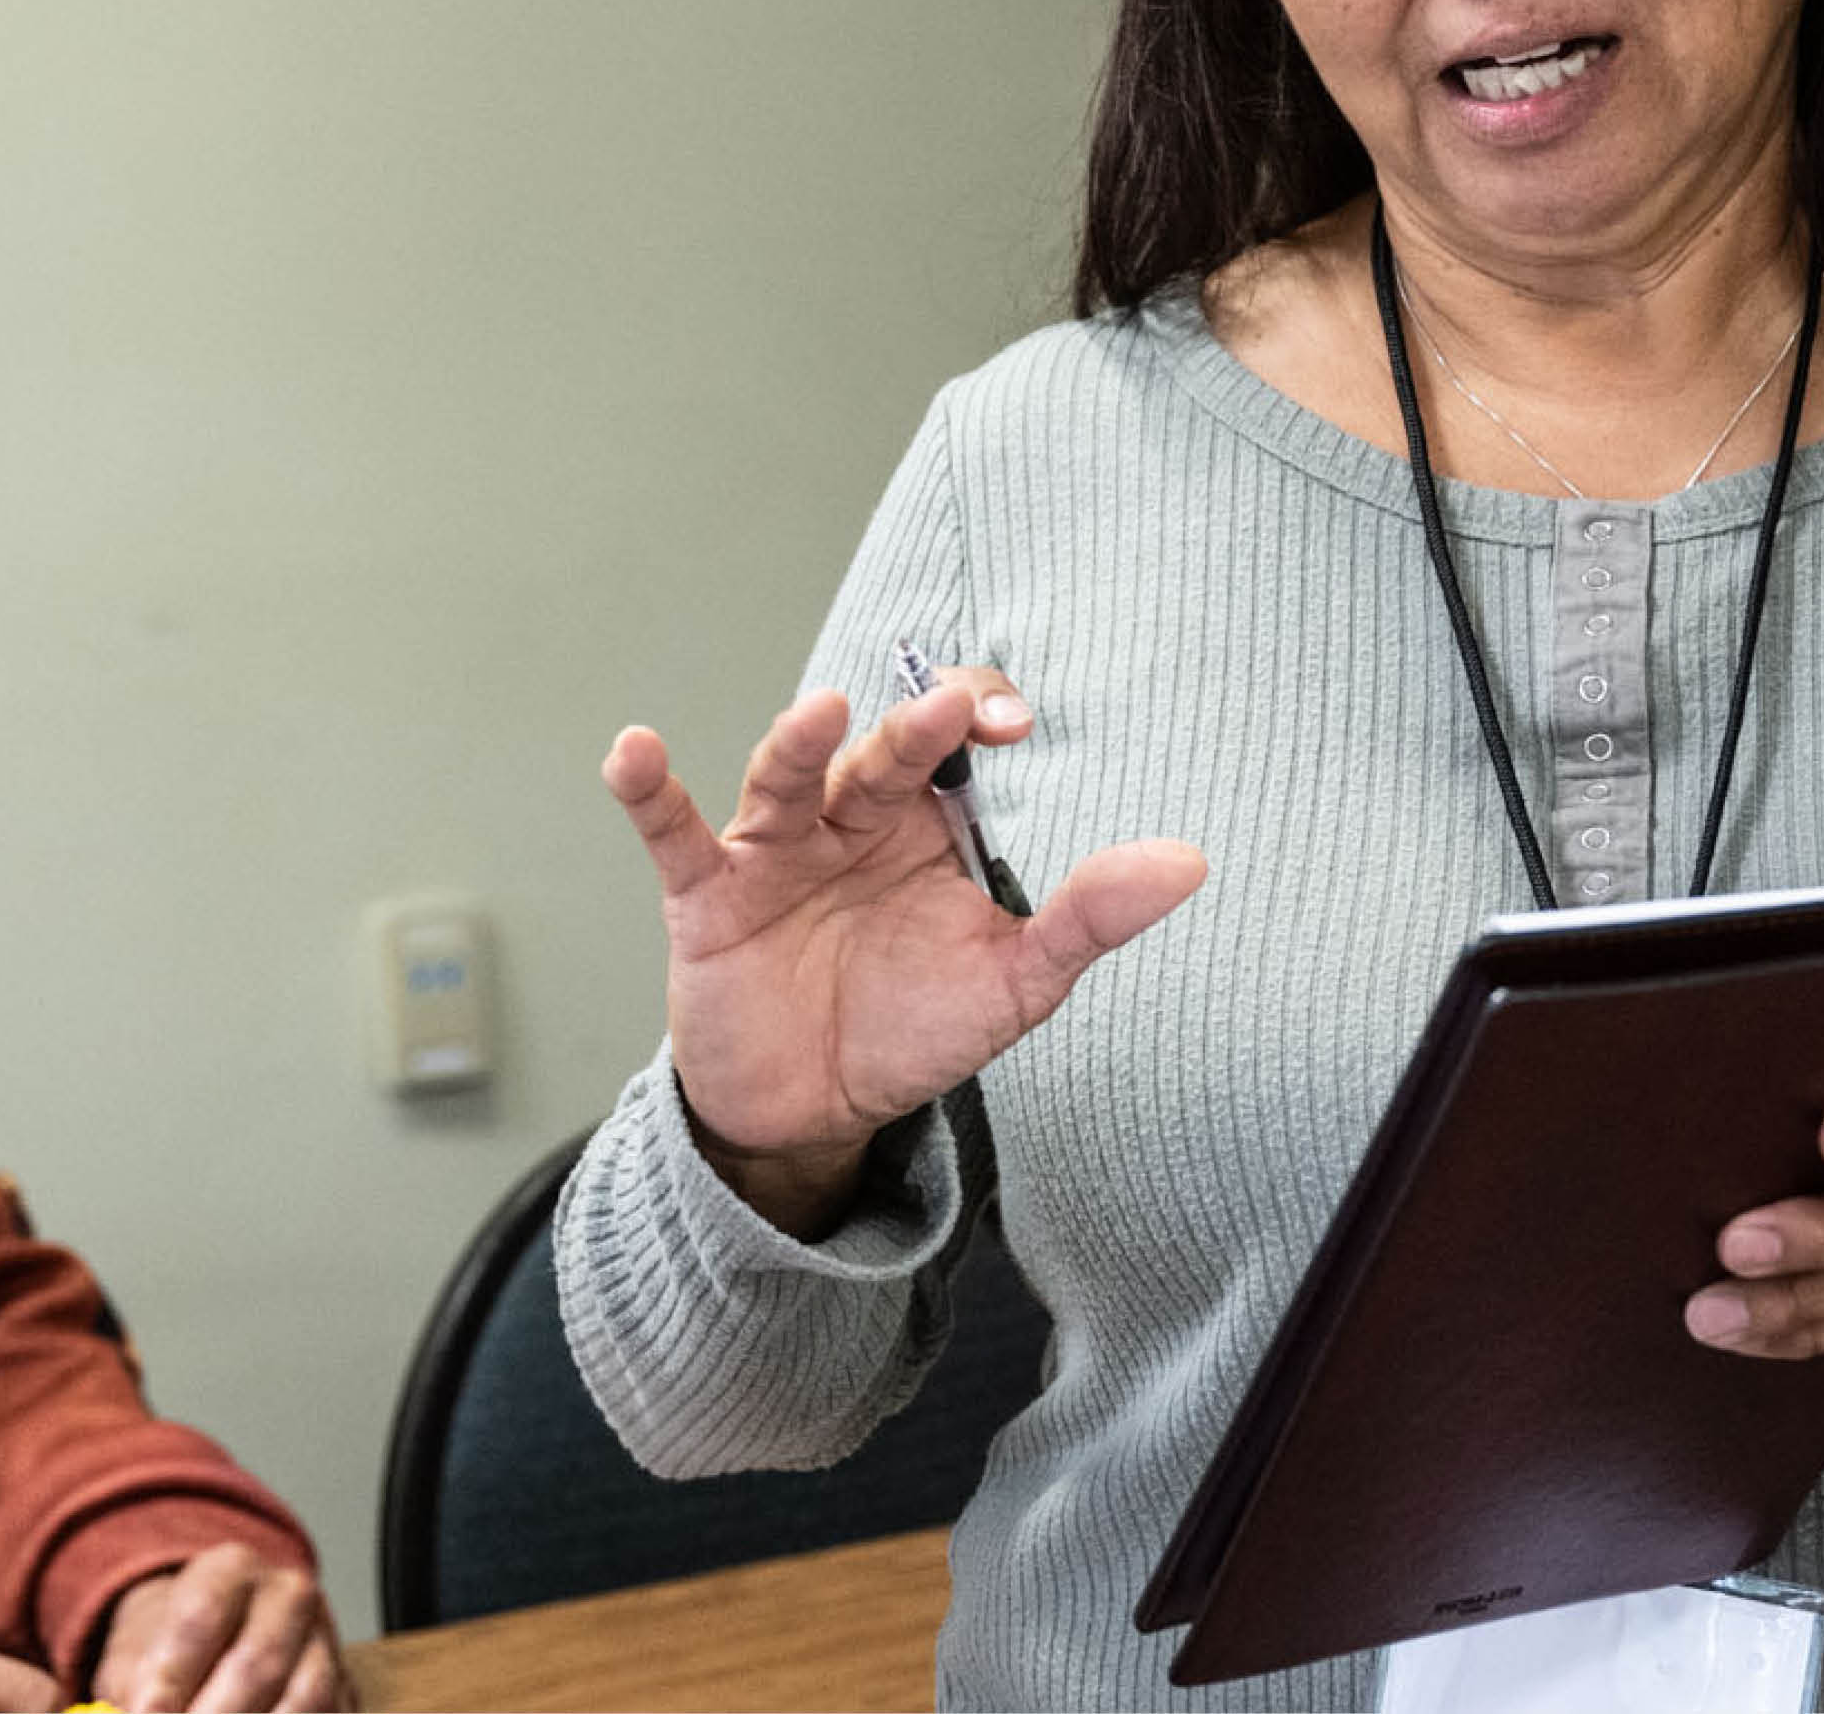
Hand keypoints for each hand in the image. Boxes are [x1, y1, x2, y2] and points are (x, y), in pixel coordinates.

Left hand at [90, 1544, 343, 1712]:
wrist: (221, 1641)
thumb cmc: (173, 1651)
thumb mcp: (137, 1655)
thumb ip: (131, 1693)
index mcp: (231, 1570)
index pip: (200, 1616)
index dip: (170, 1676)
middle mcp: (287, 1598)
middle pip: (257, 1665)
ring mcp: (324, 1645)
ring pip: (305, 1702)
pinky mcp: (346, 1692)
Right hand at [603, 669, 1205, 1232]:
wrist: (811, 1112)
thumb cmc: (911, 1026)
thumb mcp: (1012, 982)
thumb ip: (1088, 917)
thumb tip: (1189, 862)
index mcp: (926, 823)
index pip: (952, 740)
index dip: (975, 717)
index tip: (1011, 728)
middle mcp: (850, 818)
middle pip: (878, 751)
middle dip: (911, 729)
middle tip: (947, 712)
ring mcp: (776, 849)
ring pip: (784, 776)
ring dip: (798, 742)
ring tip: (821, 713)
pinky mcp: (708, 894)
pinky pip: (673, 831)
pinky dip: (648, 790)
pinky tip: (634, 751)